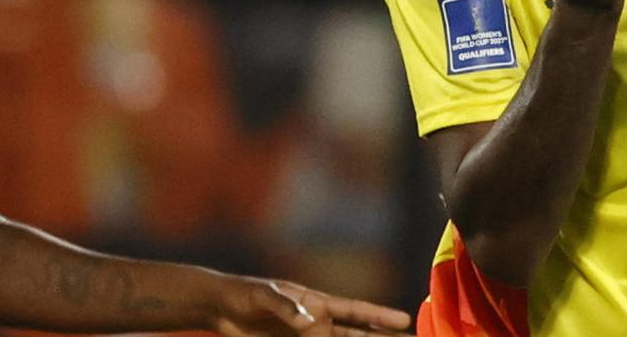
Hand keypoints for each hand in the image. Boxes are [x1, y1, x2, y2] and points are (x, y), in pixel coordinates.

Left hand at [211, 277, 412, 335]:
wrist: (222, 308)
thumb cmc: (244, 294)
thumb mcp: (263, 295)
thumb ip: (286, 306)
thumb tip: (308, 322)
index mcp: (317, 303)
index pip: (355, 311)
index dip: (379, 316)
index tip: (404, 321)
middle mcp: (319, 323)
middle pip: (358, 334)